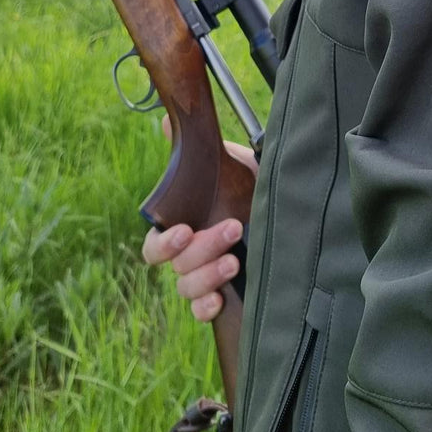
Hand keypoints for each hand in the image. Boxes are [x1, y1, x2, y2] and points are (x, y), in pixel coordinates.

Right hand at [141, 116, 257, 322]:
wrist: (278, 203)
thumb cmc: (245, 183)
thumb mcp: (223, 161)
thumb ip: (192, 148)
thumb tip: (166, 120)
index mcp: (180, 227)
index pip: (153, 247)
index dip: (163, 244)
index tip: (185, 230)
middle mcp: (187, 256)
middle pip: (177, 266)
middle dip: (202, 249)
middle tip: (233, 228)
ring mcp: (202, 277)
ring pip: (188, 288)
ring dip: (208, 275)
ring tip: (234, 260)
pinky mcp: (220, 294)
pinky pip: (201, 310)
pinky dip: (206, 307)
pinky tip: (220, 300)